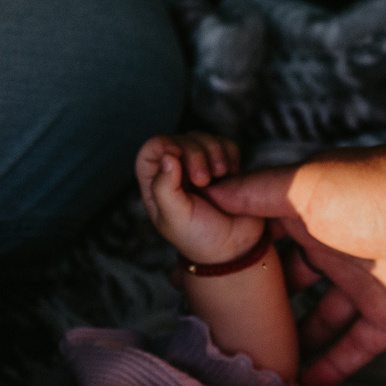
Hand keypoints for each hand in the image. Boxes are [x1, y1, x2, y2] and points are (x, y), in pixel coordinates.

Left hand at [135, 133, 252, 262]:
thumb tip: (167, 157)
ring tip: (221, 175)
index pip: (151, 150)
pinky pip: (225, 144)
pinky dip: (229, 153)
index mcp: (156, 184)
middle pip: (180, 139)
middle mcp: (176, 172)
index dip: (162, 144)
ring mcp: (200, 166)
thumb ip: (164, 188)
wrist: (234, 248)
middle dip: (194, 153)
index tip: (176, 154)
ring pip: (203, 138)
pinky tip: (231, 173)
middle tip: (204, 180)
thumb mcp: (175, 218)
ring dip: (214, 151)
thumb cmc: (199, 238)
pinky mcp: (223, 164)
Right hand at [209, 147, 385, 385]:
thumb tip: (208, 196)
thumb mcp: (301, 186)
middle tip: (226, 331)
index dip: (236, 256)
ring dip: (295, 341)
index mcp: (311, 213)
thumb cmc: (371, 193)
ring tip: (261, 365)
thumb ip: (253, 193)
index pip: (265, 236)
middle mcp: (335, 247)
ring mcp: (364, 283)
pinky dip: (332, 367)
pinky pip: (356, 347)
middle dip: (262, 305)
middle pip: (290, 283)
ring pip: (321, 320)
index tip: (202, 280)